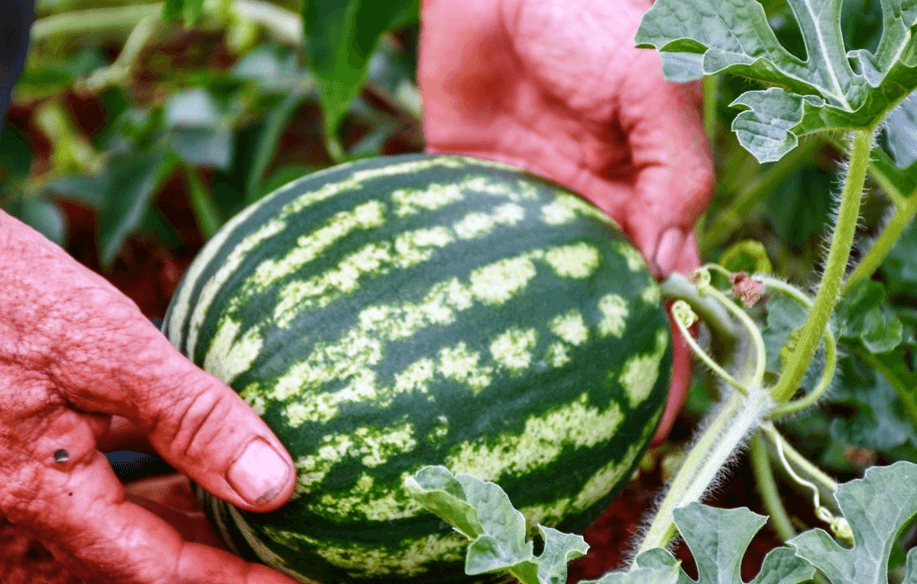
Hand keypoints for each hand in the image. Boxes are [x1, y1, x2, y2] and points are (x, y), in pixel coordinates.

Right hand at [0, 60, 295, 583]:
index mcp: (46, 494)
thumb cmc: (5, 291)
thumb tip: (272, 486)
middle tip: (283, 546)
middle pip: (141, 549)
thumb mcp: (115, 353)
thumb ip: (193, 421)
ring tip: (256, 505)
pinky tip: (197, 444)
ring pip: (125, 508)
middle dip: (215, 553)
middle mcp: (34, 493)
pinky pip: (107, 465)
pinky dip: (157, 465)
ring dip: (188, 511)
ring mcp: (29, 460)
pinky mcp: (33, 425)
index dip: (230, 578)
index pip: (156, 569)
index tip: (291, 574)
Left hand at [419, 0, 713, 441]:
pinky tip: (439, 337)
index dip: (666, 353)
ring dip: (519, 346)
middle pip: (589, 308)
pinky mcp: (459, 182)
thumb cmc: (593, 16)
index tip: (660, 420)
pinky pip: (454, 243)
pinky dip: (450, 286)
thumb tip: (673, 267)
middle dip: (593, 373)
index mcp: (636, 192)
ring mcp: (517, 201)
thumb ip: (670, 172)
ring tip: (509, 415)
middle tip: (586, 444)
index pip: (658, 289)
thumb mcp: (653, 89)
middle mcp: (577, 208)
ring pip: (521, 290)